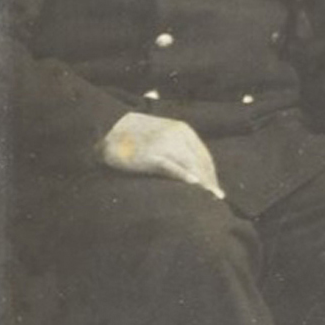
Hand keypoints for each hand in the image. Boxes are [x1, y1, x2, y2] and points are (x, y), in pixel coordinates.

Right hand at [100, 110, 222, 197]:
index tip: (215, 188)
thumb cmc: (133, 135)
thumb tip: (191, 169)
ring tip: (210, 197)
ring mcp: (165, 144)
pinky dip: (184, 175)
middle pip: (201, 162)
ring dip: (203, 182)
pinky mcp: (151, 154)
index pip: (203, 156)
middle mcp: (178, 135)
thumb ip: (177, 147)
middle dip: (210, 180)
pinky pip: (172, 167)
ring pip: (191, 165)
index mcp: (183, 131)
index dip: (212, 173)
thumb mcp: (162, 135)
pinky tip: (194, 184)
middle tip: (217, 198)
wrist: (107, 126)